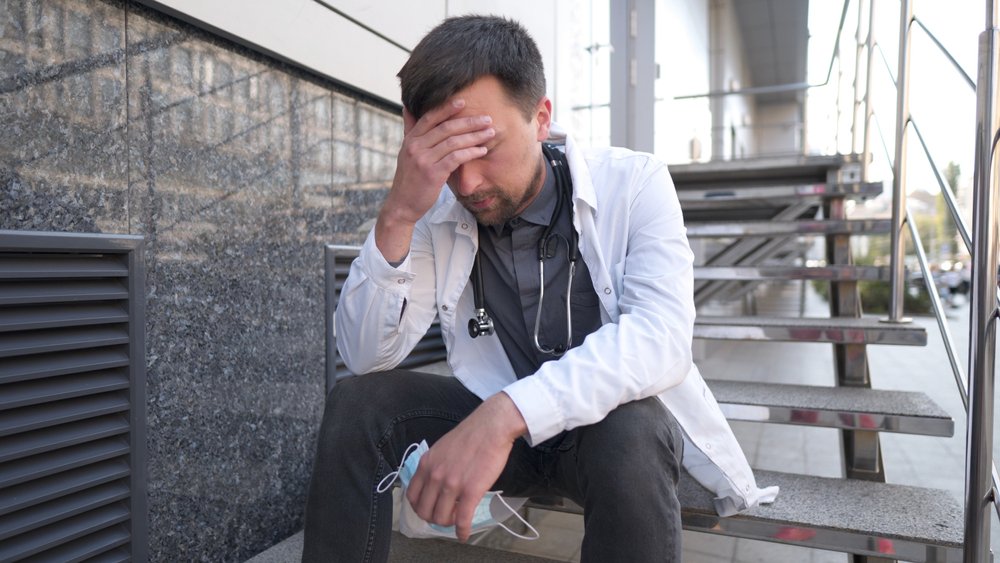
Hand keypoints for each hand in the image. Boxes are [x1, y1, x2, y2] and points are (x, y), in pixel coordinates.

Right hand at [375, 100, 494, 260]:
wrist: (402, 205)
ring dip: (474, 136)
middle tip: (487, 119)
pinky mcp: (433, 174)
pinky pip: (456, 158)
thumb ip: (410, 130)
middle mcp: (415, 147)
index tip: (464, 101)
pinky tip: (482, 150)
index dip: (447, 108)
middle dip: (469, 122)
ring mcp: (423, 160)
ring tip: (489, 133)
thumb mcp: (406, 152)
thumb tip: (408, 108)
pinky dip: (471, 152)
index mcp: (410, 139)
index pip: (430, 117)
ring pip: (453, 142)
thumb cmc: (409, 179)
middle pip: (446, 128)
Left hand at [405, 392, 526, 541]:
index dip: (419, 507)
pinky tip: (464, 535)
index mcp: (426, 464)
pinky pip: (462, 519)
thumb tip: (434, 482)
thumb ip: (434, 465)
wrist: (492, 427)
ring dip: (447, 524)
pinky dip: (462, 531)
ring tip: (456, 521)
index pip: (412, 496)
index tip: (428, 509)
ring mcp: (452, 484)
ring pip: (441, 517)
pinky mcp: (470, 491)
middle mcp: (435, 475)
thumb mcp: (442, 448)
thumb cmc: (471, 435)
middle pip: (424, 511)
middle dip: (433, 518)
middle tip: (444, 516)